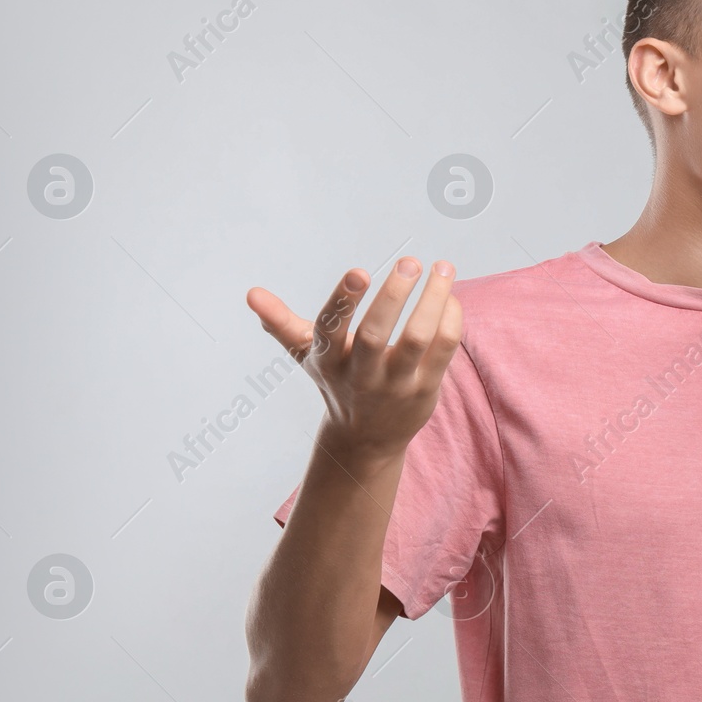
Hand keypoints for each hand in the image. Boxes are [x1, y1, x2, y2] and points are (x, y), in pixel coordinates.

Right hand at [246, 257, 463, 461]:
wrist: (365, 439)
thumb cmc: (336, 381)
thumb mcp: (306, 355)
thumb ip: (280, 322)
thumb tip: (251, 294)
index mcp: (329, 360)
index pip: (331, 329)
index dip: (343, 301)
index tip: (358, 272)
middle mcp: (361, 374)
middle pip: (377, 334)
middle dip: (394, 295)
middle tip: (411, 262)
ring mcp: (395, 384)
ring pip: (418, 339)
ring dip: (433, 300)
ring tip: (443, 267)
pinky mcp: (425, 390)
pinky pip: (443, 350)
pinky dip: (450, 319)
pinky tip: (449, 296)